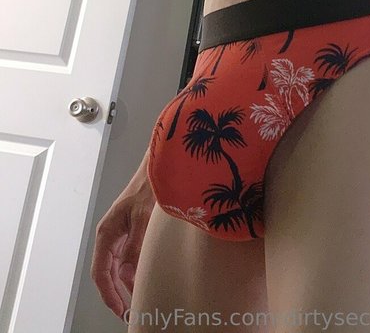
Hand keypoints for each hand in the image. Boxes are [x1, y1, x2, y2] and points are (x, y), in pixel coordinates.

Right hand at [91, 151, 154, 318]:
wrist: (158, 168)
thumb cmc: (148, 187)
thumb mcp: (142, 218)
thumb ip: (133, 246)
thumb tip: (127, 274)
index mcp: (107, 232)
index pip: (101, 271)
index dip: (109, 293)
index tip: (120, 309)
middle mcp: (110, 234)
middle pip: (106, 272)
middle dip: (116, 293)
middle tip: (128, 312)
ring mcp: (119, 232)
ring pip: (116, 266)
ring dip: (123, 283)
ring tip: (135, 300)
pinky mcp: (130, 230)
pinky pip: (126, 257)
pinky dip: (131, 270)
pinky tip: (140, 278)